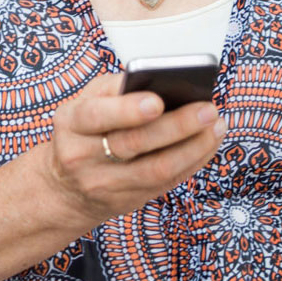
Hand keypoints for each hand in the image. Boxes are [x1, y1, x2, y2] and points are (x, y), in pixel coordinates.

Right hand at [41, 72, 226, 222]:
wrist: (65, 187)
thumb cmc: (84, 129)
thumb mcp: (85, 101)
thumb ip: (118, 88)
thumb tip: (163, 79)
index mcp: (71, 123)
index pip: (96, 116)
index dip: (128, 110)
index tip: (158, 101)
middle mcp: (83, 157)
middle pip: (133, 144)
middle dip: (175, 126)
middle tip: (207, 108)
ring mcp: (106, 184)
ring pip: (156, 169)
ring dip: (193, 147)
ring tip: (217, 124)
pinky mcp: (129, 201)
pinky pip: (167, 182)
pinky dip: (193, 161)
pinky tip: (209, 141)